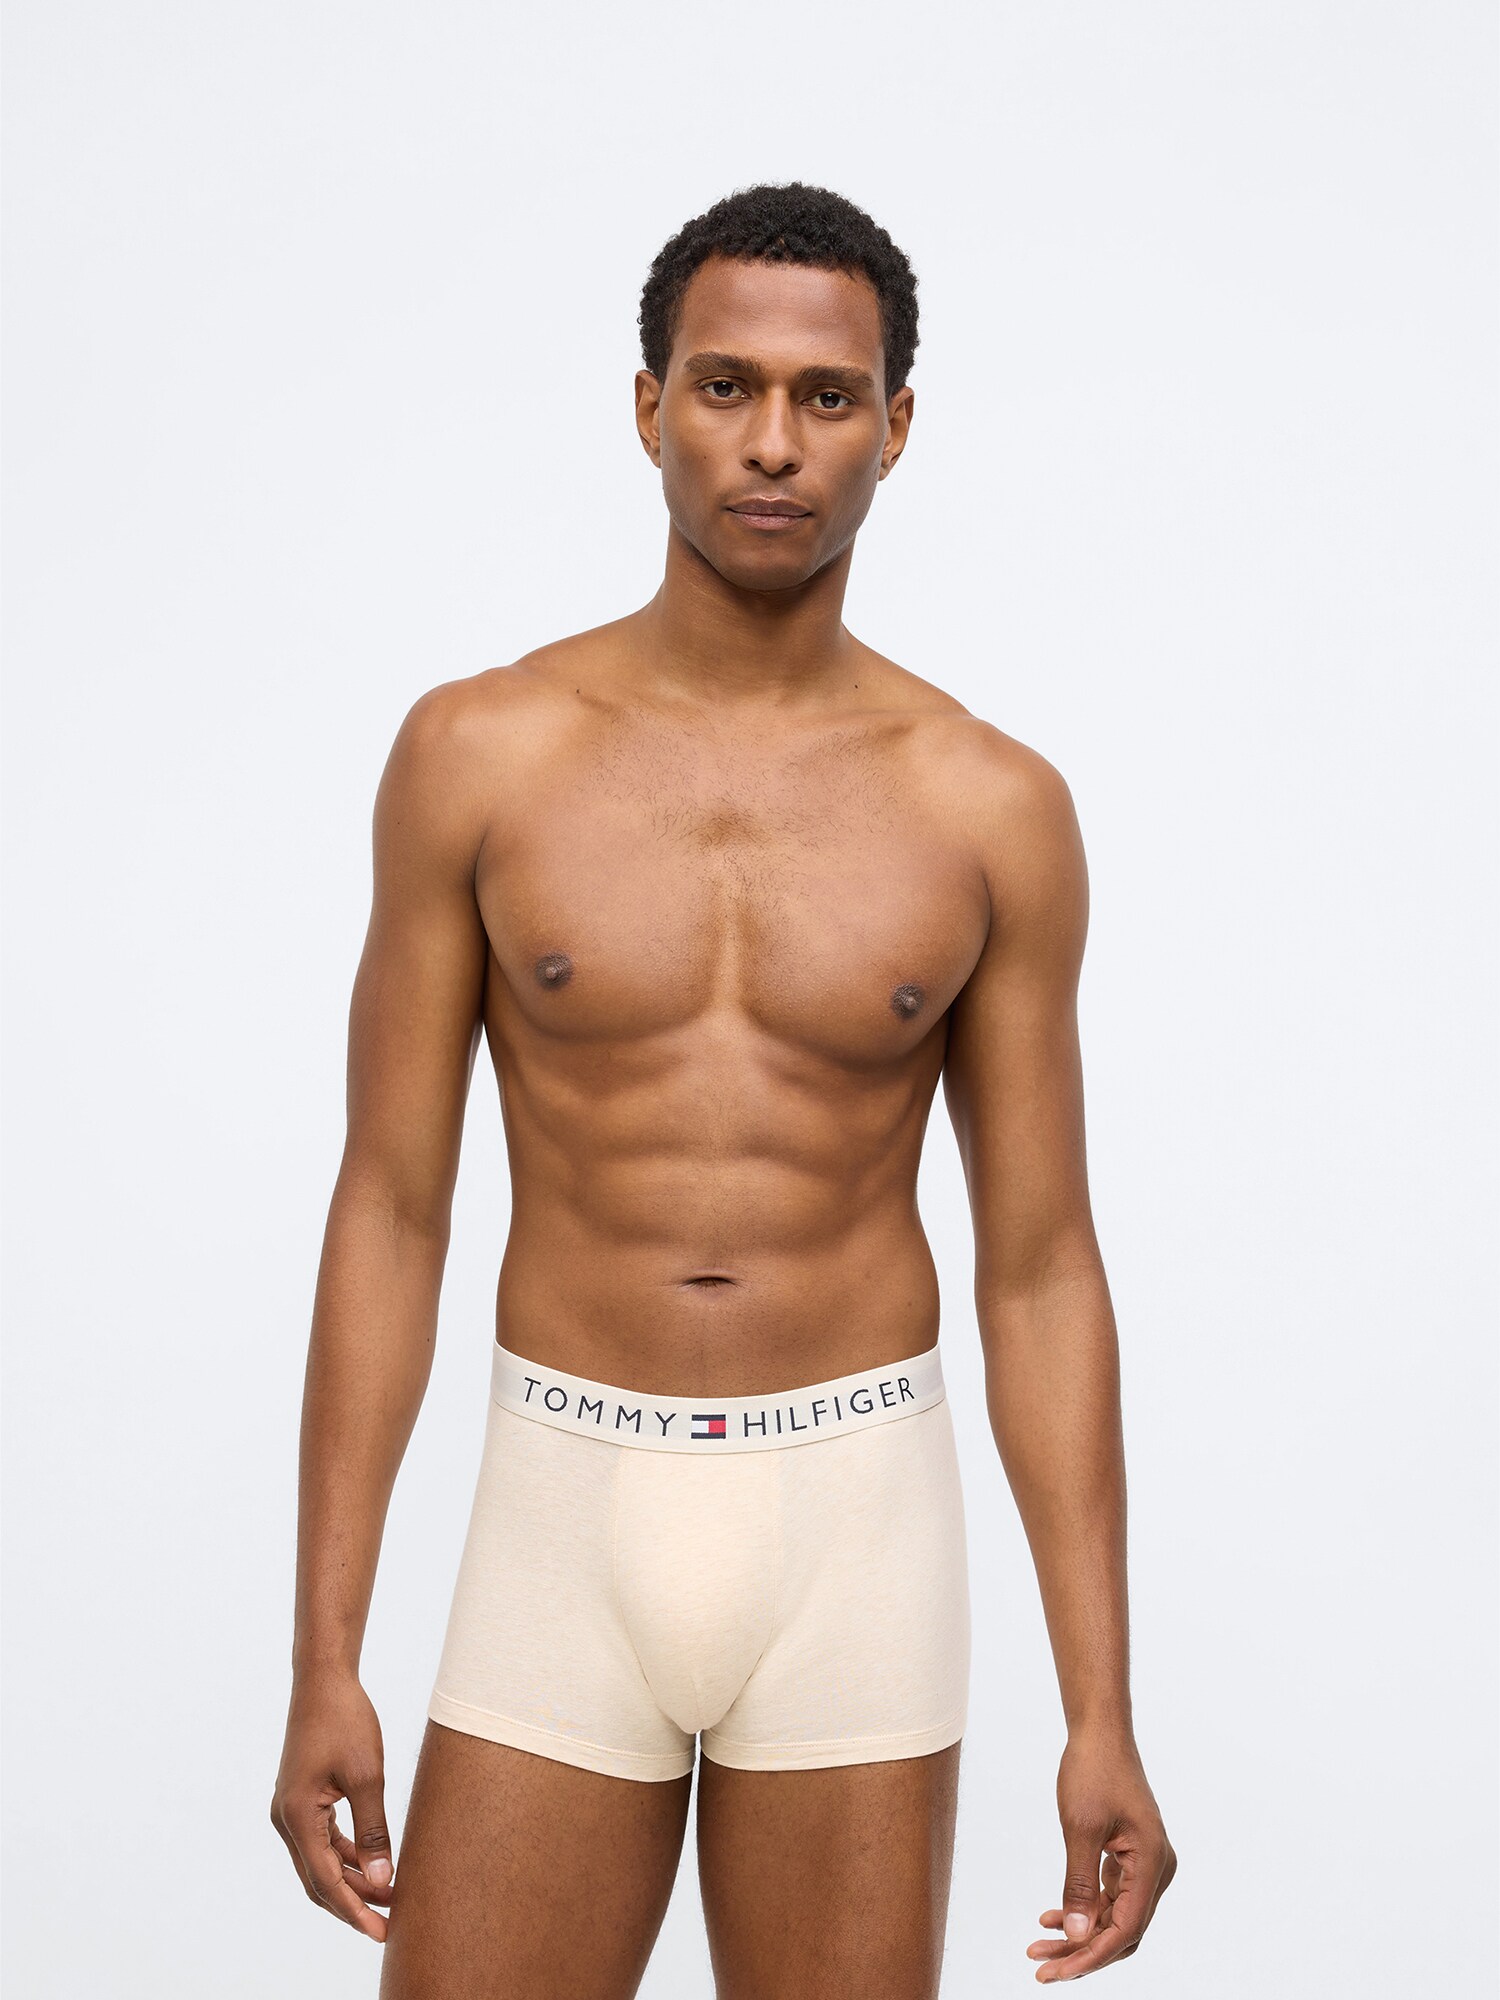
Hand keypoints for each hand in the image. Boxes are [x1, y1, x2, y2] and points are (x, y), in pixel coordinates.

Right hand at [270, 1667, 395, 1942]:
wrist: (323, 1680)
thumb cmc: (345, 1720)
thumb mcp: (368, 1776)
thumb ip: (373, 1831)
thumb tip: (382, 1879)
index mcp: (297, 1816)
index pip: (327, 1881)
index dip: (354, 1911)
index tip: (382, 1933)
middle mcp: (285, 1819)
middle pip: (318, 1879)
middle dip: (352, 1903)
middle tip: (387, 1924)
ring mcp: (290, 1809)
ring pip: (319, 1861)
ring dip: (350, 1880)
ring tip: (387, 1894)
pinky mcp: (300, 1799)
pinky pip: (320, 1840)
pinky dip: (344, 1855)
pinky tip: (370, 1862)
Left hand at [1027, 1723, 1174, 1981]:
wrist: (1100, 1731)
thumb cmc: (1093, 1769)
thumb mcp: (1080, 1827)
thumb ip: (1080, 1885)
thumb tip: (1079, 1937)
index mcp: (1153, 1863)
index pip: (1125, 1929)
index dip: (1090, 1956)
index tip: (1055, 1971)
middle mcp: (1157, 1869)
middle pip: (1122, 1930)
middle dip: (1083, 1952)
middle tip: (1041, 1966)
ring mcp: (1146, 1863)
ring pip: (1115, 1916)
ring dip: (1080, 1934)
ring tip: (1039, 1945)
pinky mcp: (1131, 1856)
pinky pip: (1111, 1897)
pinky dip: (1084, 1910)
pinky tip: (1051, 1917)